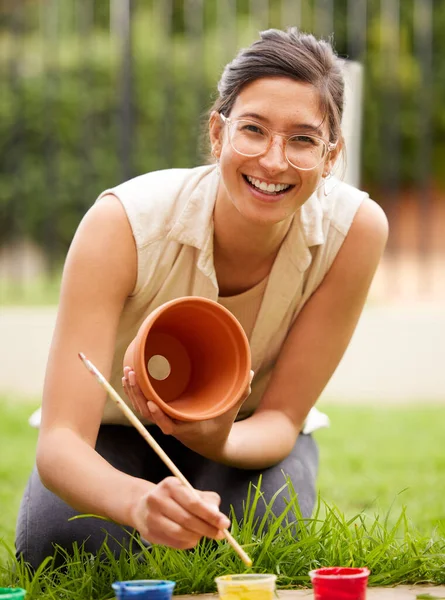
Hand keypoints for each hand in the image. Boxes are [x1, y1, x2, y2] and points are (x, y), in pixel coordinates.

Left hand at [122, 367, 253, 458]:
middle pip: (148, 413)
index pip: (168, 424)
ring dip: (133, 392)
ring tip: (128, 372)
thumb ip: (240, 393)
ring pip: (142, 409)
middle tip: (133, 374)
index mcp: (186, 427)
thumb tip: (249, 372)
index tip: (150, 403)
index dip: (158, 415)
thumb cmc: (220, 425)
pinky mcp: (159, 415)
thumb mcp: (231, 410)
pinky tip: (129, 378)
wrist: (209, 443)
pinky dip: (134, 394)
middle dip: (138, 395)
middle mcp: (171, 425)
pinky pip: (142, 406)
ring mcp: (163, 420)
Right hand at [131, 476, 230, 548]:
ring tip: (204, 534)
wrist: (142, 505)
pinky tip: (193, 538)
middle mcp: (157, 500)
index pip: (193, 503)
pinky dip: (188, 543)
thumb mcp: (189, 491)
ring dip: (197, 537)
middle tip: (220, 534)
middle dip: (207, 528)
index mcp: (170, 485)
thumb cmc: (173, 497)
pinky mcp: (149, 534)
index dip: (210, 515)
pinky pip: (174, 543)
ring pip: (180, 533)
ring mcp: (151, 518)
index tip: (225, 524)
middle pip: (187, 519)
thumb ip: (206, 500)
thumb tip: (217, 516)